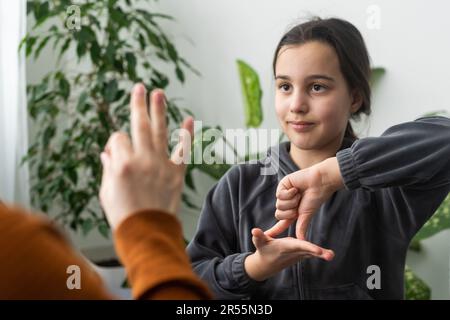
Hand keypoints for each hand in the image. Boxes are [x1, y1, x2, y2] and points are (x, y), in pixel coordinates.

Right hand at [99, 83, 193, 228]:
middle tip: (140, 87)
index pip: (118, 139)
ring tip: (159, 92)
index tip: (116, 152)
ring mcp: (161, 165)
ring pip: (160, 132)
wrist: (148, 233)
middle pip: (139, 125)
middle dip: (138, 104)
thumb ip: (108, 168)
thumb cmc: (124, 216)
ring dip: (159, 111)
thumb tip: (107, 152)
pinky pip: (183, 151)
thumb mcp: (107, 192)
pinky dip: (186, 135)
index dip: (115, 143)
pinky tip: (189, 120)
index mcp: (122, 165)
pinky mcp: (176, 173)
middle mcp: (142, 161)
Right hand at [244, 228, 333, 281]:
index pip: (299, 246)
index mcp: (286, 247)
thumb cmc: (262, 250)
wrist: (265, 265)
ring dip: (322, 254)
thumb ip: (258, 236)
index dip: (309, 247)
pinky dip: (319, 253)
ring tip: (331, 255)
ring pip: (311, 253)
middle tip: (330, 255)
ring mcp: (298, 254)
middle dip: (319, 253)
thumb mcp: (259, 243)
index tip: (318, 250)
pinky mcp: (300, 254)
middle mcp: (293, 252)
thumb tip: (254, 230)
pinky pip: (311, 253)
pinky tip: (329, 254)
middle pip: (308, 251)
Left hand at [266, 157, 343, 239]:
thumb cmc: (316, 198)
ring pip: (279, 205)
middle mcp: (287, 204)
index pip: (282, 223)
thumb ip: (301, 226)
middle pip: (279, 215)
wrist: (320, 182)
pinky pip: (279, 195)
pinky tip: (295, 188)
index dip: (275, 230)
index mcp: (293, 212)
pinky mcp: (282, 186)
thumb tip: (301, 240)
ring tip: (299, 194)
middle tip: (299, 202)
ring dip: (291, 201)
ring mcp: (284, 194)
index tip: (266, 236)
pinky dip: (289, 193)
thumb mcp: (306, 214)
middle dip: (290, 211)